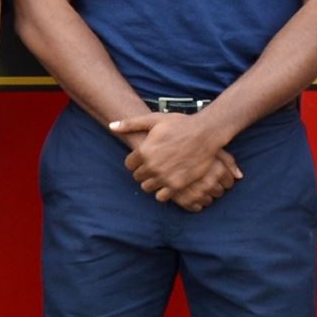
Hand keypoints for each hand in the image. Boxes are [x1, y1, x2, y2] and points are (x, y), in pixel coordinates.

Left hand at [110, 111, 240, 209]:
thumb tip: (111, 126)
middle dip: (143, 172)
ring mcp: (164, 177)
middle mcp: (151, 166)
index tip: (143, 158)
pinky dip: (162, 192)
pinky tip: (168, 183)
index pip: (129, 165)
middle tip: (153, 166)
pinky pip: (161, 197)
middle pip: (137, 177)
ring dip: (151, 182)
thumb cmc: (179, 124)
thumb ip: (130, 124)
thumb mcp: (153, 120)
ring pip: (147, 188)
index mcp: (143, 151)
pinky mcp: (177, 185)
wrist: (205, 133)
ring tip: (160, 174)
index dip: (135, 161)